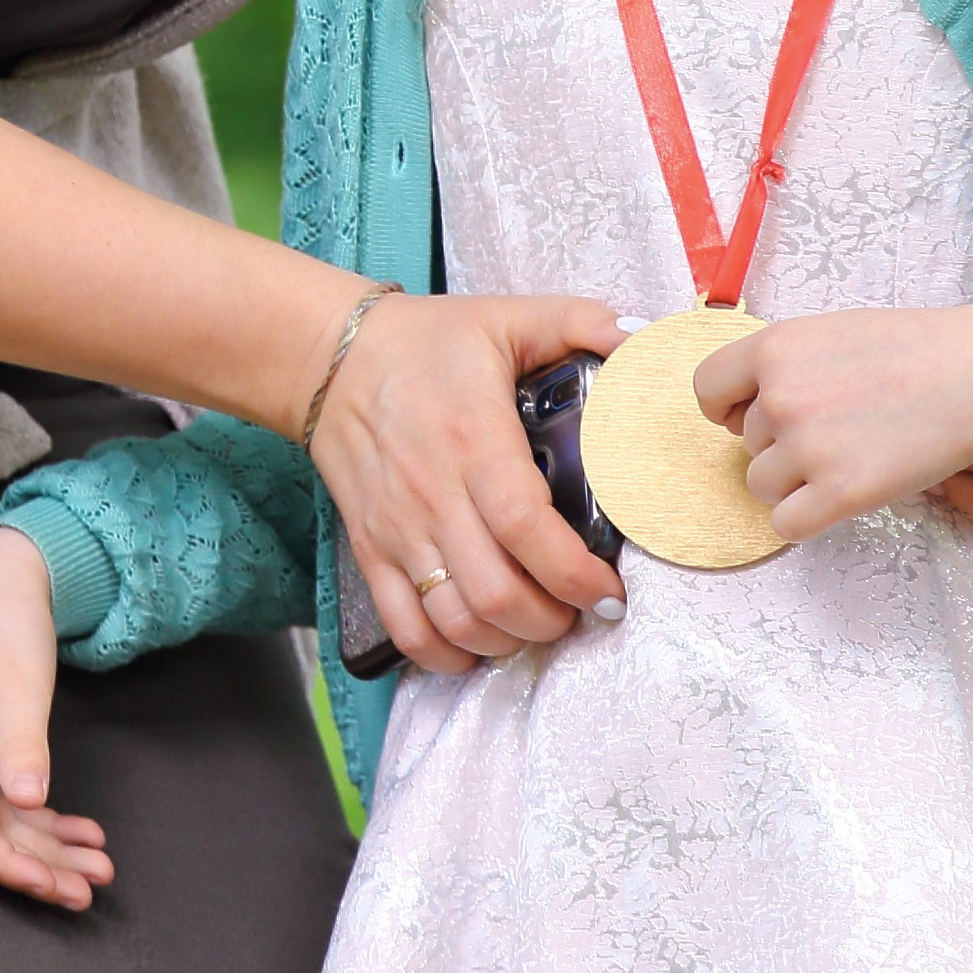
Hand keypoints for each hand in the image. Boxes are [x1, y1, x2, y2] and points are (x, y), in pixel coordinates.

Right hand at [0, 530, 114, 911]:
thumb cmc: (2, 621)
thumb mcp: (18, 679)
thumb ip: (22, 742)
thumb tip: (30, 802)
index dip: (3, 863)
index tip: (50, 881)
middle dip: (38, 867)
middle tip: (91, 889)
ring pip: (2, 826)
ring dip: (49, 851)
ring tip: (100, 868)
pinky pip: (10, 805)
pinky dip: (47, 823)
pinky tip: (85, 834)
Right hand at [310, 289, 625, 671]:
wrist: (330, 356)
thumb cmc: (425, 342)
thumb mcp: (507, 317)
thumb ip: (580, 321)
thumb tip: (642, 345)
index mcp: (475, 440)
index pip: (526, 529)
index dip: (574, 575)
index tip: (609, 592)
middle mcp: (434, 495)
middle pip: (496, 594)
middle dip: (552, 620)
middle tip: (583, 610)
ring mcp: (398, 530)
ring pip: (455, 622)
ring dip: (507, 641)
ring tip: (539, 623)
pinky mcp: (371, 550)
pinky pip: (405, 628)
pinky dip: (447, 655)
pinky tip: (479, 645)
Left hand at [694, 300, 972, 542]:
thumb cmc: (912, 351)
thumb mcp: (828, 333)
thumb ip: (782, 366)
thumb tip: (745, 412)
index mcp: (774, 348)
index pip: (707, 390)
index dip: (729, 407)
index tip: (754, 414)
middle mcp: (781, 397)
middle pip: (746, 443)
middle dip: (782, 442)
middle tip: (840, 426)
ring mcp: (808, 447)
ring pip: (761, 485)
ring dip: (796, 481)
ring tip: (848, 454)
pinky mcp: (840, 493)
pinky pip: (786, 524)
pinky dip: (807, 518)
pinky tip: (841, 494)